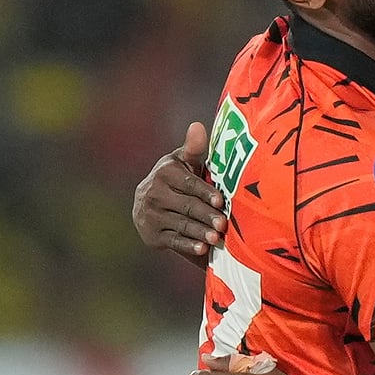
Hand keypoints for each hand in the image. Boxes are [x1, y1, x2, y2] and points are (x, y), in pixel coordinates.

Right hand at [133, 121, 225, 259]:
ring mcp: (151, 215)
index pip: (188, 184)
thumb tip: (198, 125)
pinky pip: (172, 240)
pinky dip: (187, 245)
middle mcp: (153, 193)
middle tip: (224, 224)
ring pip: (181, 224)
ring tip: (217, 238)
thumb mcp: (185, 161)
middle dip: (206, 215)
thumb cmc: (180, 177)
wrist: (151, 202)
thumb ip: (194, 148)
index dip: (205, 193)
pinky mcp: (151, 234)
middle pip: (186, 206)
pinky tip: (202, 249)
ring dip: (200, 232)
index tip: (221, 201)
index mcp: (165, 172)